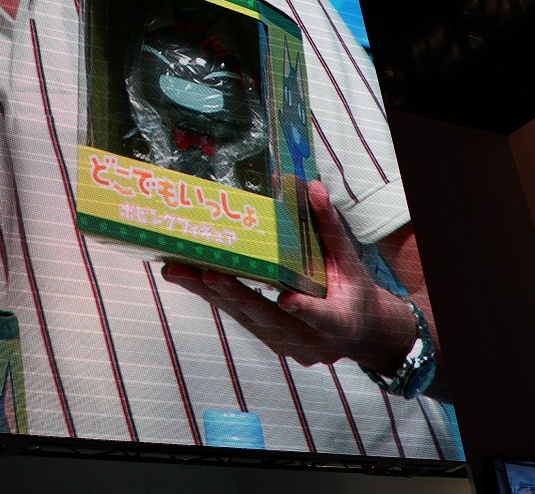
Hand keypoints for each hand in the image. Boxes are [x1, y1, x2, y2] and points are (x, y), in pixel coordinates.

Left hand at [162, 180, 416, 371]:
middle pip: (266, 317)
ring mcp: (286, 345)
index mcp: (339, 322)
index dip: (304, 309)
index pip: (321, 316)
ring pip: (243, 317)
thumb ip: (329, 228)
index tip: (287, 300)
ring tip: (176, 271)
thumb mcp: (350, 263)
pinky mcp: (269, 341)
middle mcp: (309, 340)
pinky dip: (214, 296)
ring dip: (208, 293)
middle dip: (231, 294)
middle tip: (202, 273)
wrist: (358, 332)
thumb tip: (312, 188)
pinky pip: (238, 317)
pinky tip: (188, 278)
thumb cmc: (353, 293)